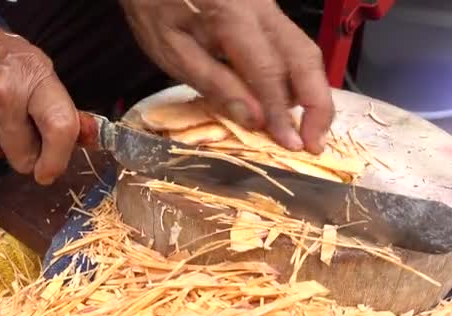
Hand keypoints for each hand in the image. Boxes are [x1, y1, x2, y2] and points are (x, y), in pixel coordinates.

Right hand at [0, 0, 77, 183]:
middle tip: (10, 124)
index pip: (60, 127)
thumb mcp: (30, 64)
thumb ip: (60, 104)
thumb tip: (91, 137)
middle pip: (23, 157)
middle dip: (22, 150)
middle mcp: (1, 96)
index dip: (59, 158)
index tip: (50, 172)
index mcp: (31, 77)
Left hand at [119, 0, 333, 153]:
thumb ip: (214, 83)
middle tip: (315, 143)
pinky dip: (296, 77)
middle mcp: (263, 9)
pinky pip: (291, 46)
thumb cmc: (153, 8)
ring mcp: (270, 6)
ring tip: (306, 129)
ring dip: (312, 92)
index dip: (282, 113)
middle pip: (306, 57)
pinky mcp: (268, 10)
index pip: (270, 72)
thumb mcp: (171, 51)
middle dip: (318, 105)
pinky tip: (287, 102)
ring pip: (305, 51)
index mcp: (233, 18)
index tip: (292, 145)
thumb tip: (254, 119)